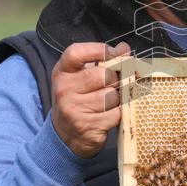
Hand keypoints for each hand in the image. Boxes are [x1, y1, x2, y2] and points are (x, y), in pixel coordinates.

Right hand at [51, 41, 130, 157]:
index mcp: (61, 72)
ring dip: (118, 99)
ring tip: (111, 102)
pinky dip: (119, 114)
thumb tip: (124, 48)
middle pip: (103, 75)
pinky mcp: (87, 126)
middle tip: (116, 84)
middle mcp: (64, 90)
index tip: (115, 54)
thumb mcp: (83, 77)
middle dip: (116, 79)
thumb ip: (103, 61)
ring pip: (111, 95)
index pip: (76, 53)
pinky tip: (111, 115)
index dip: (100, 50)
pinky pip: (115, 114)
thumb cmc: (78, 100)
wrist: (65, 136)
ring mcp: (73, 109)